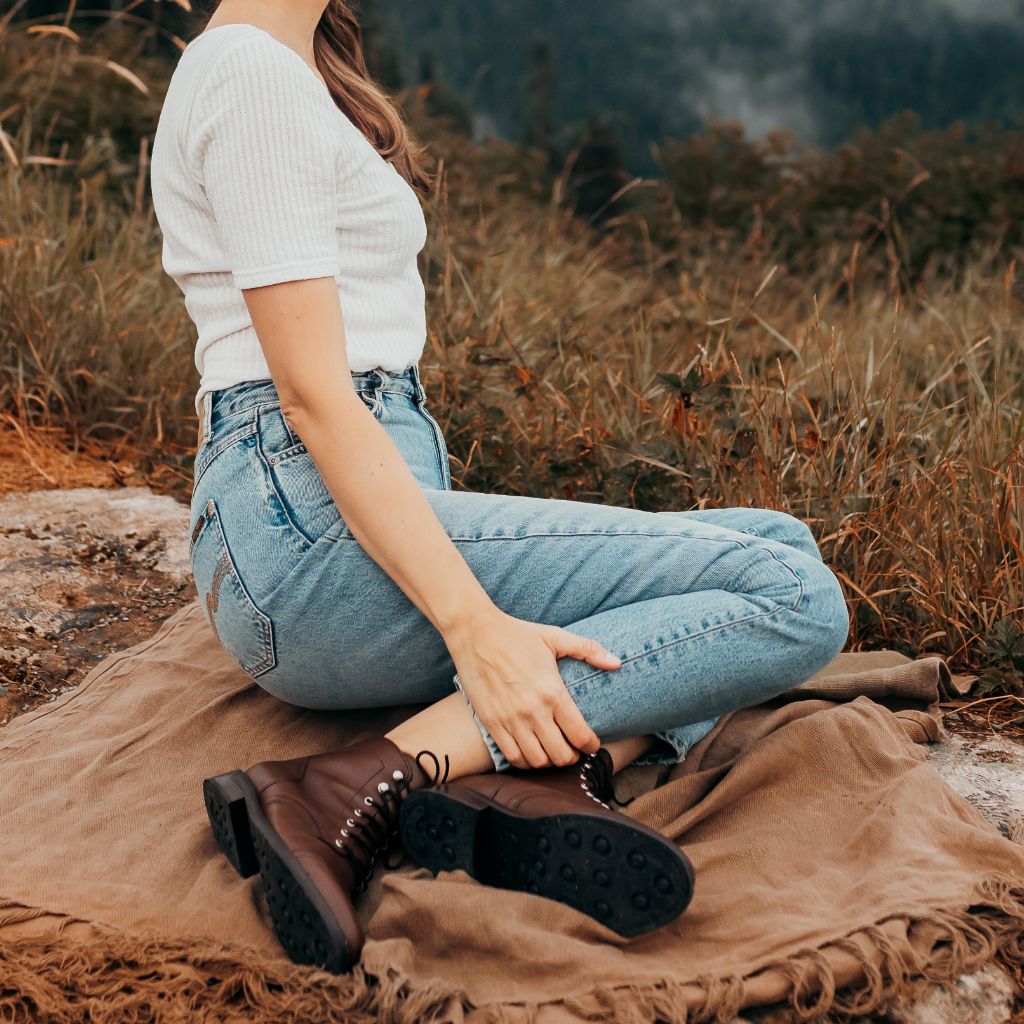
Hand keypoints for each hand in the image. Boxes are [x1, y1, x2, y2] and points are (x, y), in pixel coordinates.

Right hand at [445, 607, 621, 769]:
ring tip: (553, 751)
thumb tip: (617, 662)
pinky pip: (512, 757)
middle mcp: (533, 711)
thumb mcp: (554, 637)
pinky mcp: (491, 723)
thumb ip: (588, 650)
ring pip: (538, 761)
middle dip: (573, 757)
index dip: (591, 745)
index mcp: (552, 692)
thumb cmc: (517, 634)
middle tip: (574, 750)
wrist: (475, 632)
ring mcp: (510, 720)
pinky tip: (531, 752)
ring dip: (550, 761)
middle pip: (561, 755)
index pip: (580, 735)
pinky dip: (526, 761)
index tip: (592, 744)